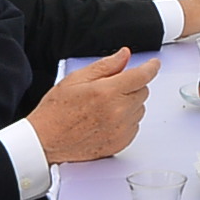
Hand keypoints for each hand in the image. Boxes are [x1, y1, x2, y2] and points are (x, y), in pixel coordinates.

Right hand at [27, 48, 161, 163]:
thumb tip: (124, 55)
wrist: (46, 141)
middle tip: (110, 88)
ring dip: (130, 104)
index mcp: (107, 92)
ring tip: (104, 106)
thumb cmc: (56, 111)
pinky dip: (126, 120)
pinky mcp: (120, 143)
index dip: (150, 67)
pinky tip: (107, 119)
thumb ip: (105, 66)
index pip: (141, 76)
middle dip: (132, 86)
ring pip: (140, 109)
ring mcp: (121, 129)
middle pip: (143, 92)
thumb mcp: (77, 79)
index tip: (154, 64)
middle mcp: (118, 112)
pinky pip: (135, 126)